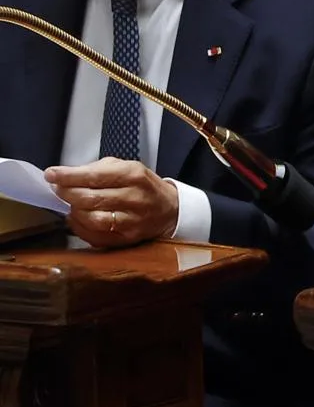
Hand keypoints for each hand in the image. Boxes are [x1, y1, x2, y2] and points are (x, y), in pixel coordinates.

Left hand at [45, 159, 178, 247]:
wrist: (170, 209)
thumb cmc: (143, 185)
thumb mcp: (127, 167)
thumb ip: (98, 169)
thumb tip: (66, 176)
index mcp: (134, 175)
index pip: (94, 176)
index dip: (68, 176)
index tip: (50, 174)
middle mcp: (135, 198)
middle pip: (90, 198)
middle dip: (67, 193)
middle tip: (58, 190)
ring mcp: (132, 220)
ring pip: (92, 219)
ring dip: (74, 212)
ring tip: (71, 205)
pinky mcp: (128, 238)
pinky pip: (95, 236)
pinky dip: (80, 228)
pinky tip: (78, 219)